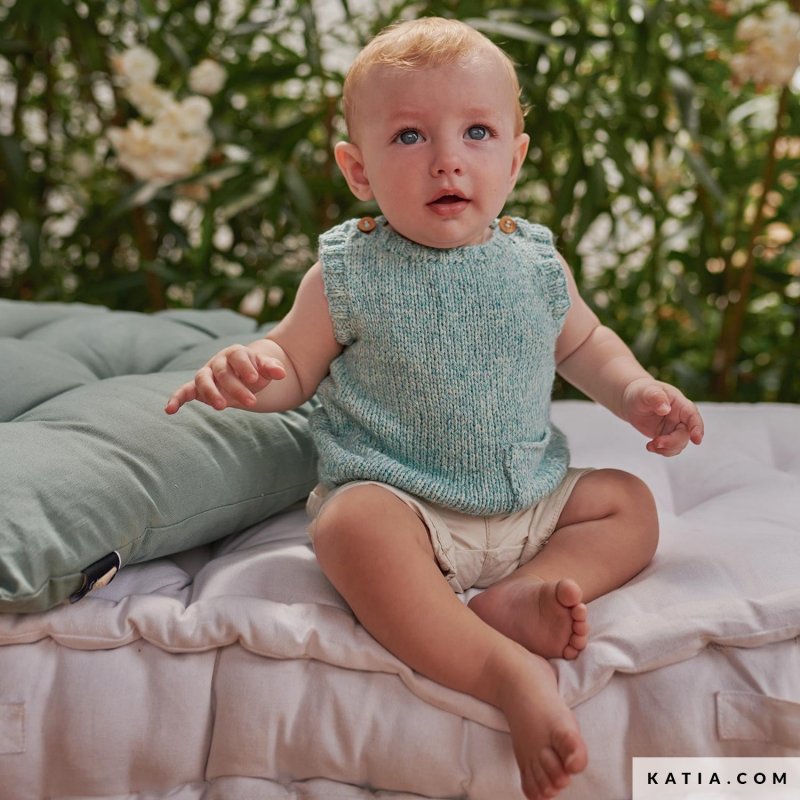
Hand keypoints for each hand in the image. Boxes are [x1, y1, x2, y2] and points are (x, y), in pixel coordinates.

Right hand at [164, 343, 285, 413]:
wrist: (246, 375)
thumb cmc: (256, 370)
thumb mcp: (266, 368)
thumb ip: (272, 368)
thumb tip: (282, 373)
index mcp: (236, 353)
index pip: (238, 357)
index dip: (245, 367)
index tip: (255, 379)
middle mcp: (218, 361)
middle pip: (223, 372)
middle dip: (236, 387)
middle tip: (252, 402)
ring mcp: (206, 374)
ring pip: (203, 379)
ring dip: (211, 393)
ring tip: (222, 407)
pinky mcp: (197, 388)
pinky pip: (184, 391)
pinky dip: (176, 399)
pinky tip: (170, 410)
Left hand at [621, 378, 704, 456]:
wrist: (632, 401)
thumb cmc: (642, 392)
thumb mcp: (647, 392)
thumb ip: (656, 397)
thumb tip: (665, 409)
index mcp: (680, 404)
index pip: (692, 416)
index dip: (697, 428)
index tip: (697, 441)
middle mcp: (680, 417)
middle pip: (685, 434)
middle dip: (672, 442)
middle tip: (656, 442)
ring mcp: (674, 428)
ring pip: (679, 444)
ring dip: (666, 449)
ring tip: (650, 445)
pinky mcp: (666, 436)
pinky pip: (669, 448)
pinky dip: (661, 451)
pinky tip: (650, 446)